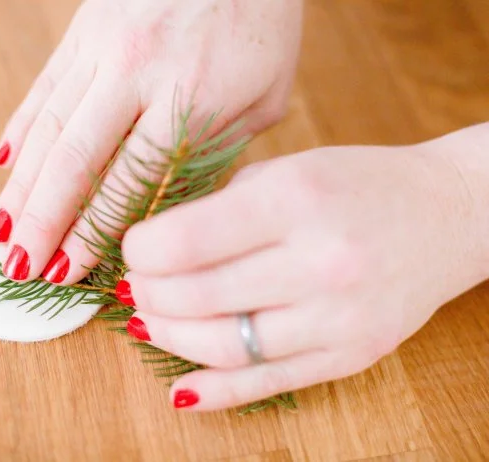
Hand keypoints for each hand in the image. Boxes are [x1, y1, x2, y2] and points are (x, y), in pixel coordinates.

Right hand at [0, 0, 302, 283]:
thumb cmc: (262, 22)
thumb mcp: (265, 97)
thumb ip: (219, 152)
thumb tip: (172, 205)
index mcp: (191, 97)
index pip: (128, 183)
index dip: (92, 234)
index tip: (69, 273)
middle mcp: (137, 73)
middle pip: (74, 162)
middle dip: (42, 223)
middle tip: (18, 268)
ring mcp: (102, 47)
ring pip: (48, 128)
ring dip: (20, 187)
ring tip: (1, 231)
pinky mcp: (84, 29)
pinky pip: (44, 87)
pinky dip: (21, 129)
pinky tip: (4, 165)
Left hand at [120, 135, 486, 410]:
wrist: (449, 214)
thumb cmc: (359, 183)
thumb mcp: (288, 169)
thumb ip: (222, 207)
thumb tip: (157, 249)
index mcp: (296, 199)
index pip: (188, 240)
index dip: (142, 250)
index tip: (133, 248)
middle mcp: (319, 261)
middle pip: (197, 296)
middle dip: (147, 294)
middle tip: (135, 286)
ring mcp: (339, 317)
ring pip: (224, 347)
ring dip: (170, 338)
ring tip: (149, 321)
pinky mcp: (352, 355)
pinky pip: (268, 383)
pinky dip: (215, 391)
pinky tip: (179, 389)